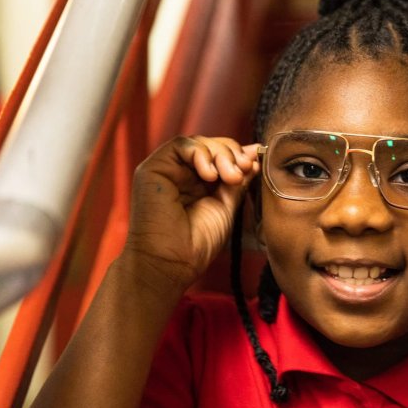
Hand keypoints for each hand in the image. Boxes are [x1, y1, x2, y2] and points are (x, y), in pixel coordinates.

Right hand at [123, 136, 259, 288]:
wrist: (172, 264)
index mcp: (199, 183)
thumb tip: (253, 155)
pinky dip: (200, 154)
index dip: (239, 156)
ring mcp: (167, 170)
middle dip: (232, 154)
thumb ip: (237, 180)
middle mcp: (182, 174)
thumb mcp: (226, 206)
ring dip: (220, 154)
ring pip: (197, 143)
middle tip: (243, 170)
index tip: (254, 164)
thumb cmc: (197, 243)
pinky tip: (210, 175)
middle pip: (211, 146)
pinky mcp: (153, 169)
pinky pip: (179, 145)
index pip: (221, 156)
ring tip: (230, 177)